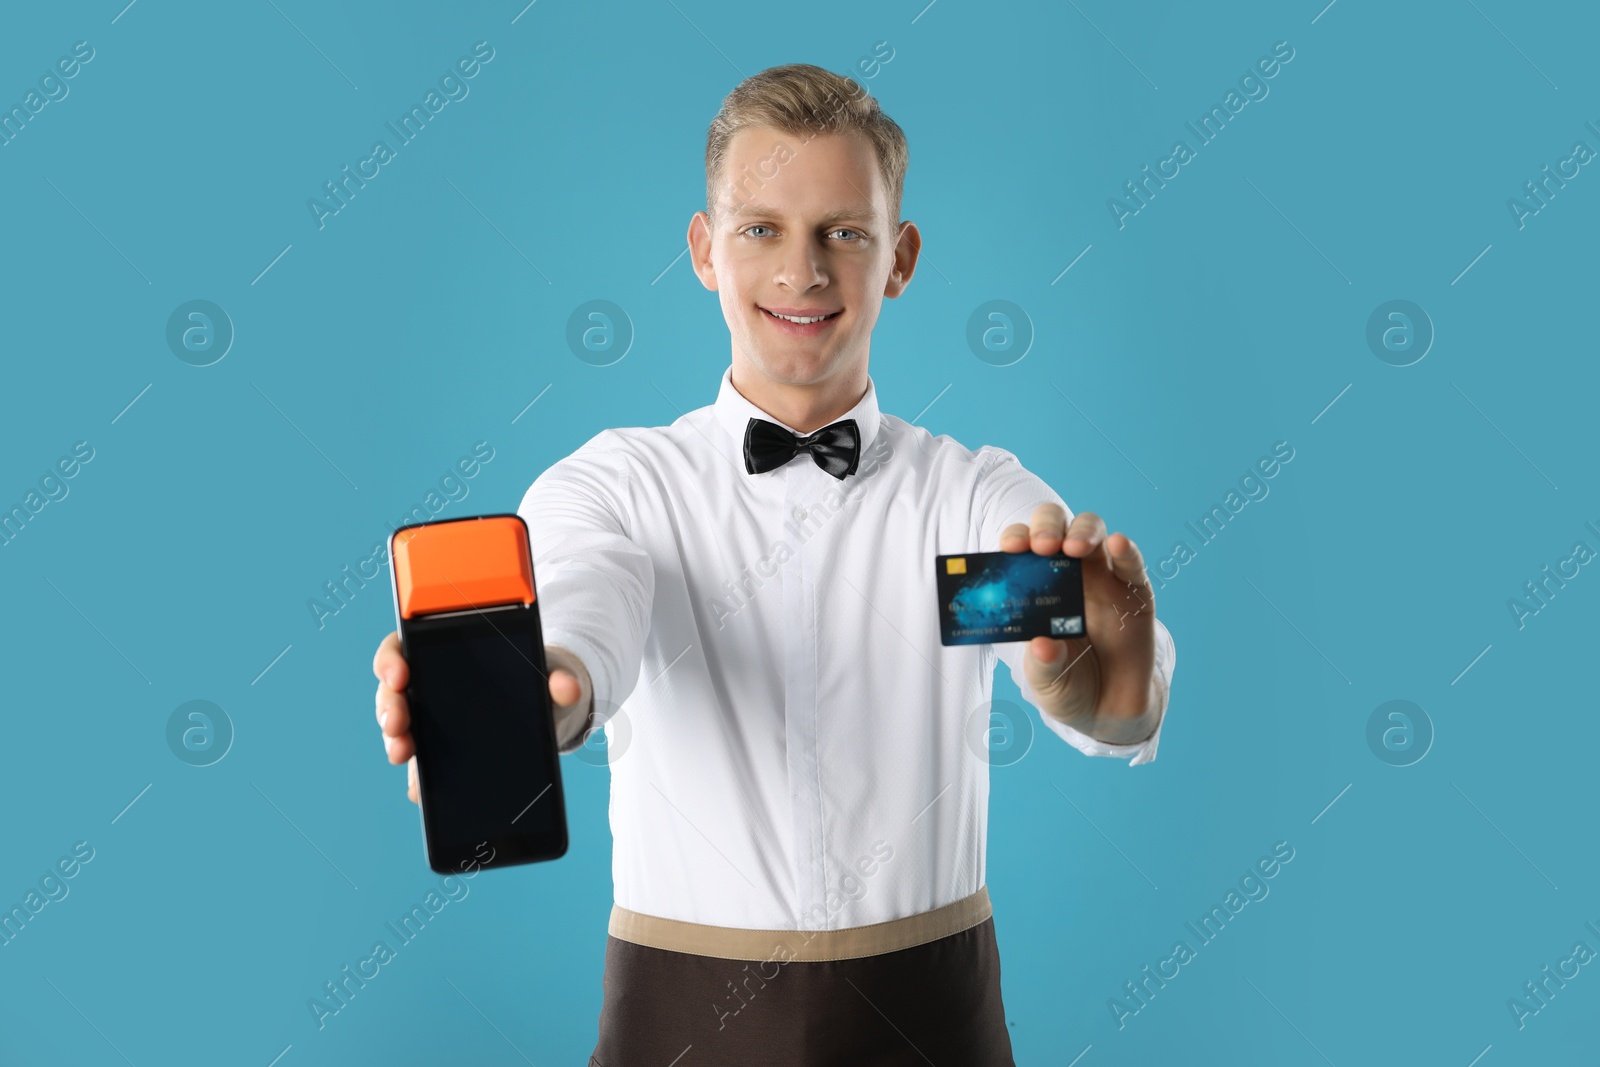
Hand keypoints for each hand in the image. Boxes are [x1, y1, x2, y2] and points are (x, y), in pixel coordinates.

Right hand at [372, 631, 588, 803]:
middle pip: (392, 692)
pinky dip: (416, 777)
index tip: (399, 675)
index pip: (402, 646)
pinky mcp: (437, 754)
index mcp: (444, 653)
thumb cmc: (537, 681)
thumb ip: (559, 679)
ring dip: (394, 742)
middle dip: (389, 708)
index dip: (391, 659)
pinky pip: (419, 765)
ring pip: (398, 729)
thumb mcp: (550, 675)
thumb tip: (569, 688)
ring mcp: (428, 721)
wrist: (543, 710)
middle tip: (397, 726)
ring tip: (402, 755)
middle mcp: (426, 686)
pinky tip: (421, 790)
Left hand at [999, 504, 1161, 743]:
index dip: (1016, 539)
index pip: (1023, 549)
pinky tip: (1119, 544)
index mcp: (1036, 588)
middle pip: (1057, 528)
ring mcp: (1103, 579)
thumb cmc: (1068, 686)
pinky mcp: (1135, 592)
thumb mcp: (1047, 683)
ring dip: (1083, 532)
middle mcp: (1068, 574)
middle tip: (1042, 546)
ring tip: (1074, 548)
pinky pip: (1131, 564)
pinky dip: (1127, 550)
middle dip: (1047, 527)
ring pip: (1094, 534)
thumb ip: (1043, 665)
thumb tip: (1042, 645)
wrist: (1110, 709)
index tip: (1009, 548)